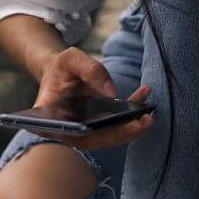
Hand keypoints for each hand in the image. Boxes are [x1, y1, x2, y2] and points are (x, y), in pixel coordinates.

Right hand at [31, 46, 154, 152]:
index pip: (70, 133)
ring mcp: (83, 133)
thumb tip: (112, 93)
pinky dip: (132, 116)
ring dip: (132, 127)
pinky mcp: (97, 129)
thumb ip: (91, 70)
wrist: (61, 73)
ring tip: (149, 112)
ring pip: (109, 137)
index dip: (91, 134)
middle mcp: (67, 132)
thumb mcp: (71, 59)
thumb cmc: (61, 68)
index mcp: (50, 120)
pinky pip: (116, 127)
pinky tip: (143, 96)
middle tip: (144, 121)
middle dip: (122, 132)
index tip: (113, 127)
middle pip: (95, 139)